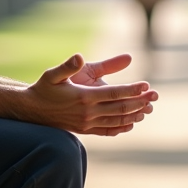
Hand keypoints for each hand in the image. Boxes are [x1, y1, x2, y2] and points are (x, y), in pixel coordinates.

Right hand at [23, 53, 157, 136]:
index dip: (132, 90)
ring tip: (148, 108)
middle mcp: (88, 113)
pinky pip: (108, 131)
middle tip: (155, 96)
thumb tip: (79, 56)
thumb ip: (68, 66)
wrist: (32, 111)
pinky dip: (122, 128)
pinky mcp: (85, 130)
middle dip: (139, 102)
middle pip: (120, 109)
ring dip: (134, 115)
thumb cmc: (43, 88)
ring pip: (117, 121)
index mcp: (83, 97)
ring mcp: (87, 124)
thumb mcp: (53, 74)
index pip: (114, 94)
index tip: (146, 85)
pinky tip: (131, 123)